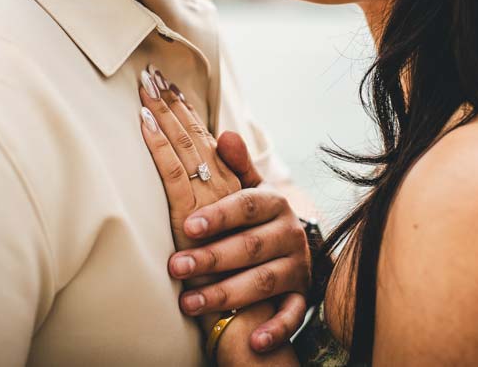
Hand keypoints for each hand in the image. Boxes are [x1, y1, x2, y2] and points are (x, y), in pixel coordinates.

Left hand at [138, 67, 310, 351]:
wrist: (293, 250)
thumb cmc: (257, 219)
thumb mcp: (250, 190)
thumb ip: (235, 166)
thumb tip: (223, 134)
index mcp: (274, 203)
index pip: (246, 206)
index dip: (219, 216)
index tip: (188, 226)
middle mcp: (289, 234)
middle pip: (250, 246)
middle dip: (212, 258)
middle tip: (176, 268)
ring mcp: (297, 268)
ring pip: (264, 283)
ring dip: (228, 295)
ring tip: (189, 304)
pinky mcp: (301, 298)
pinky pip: (294, 316)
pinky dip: (277, 330)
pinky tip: (255, 343)